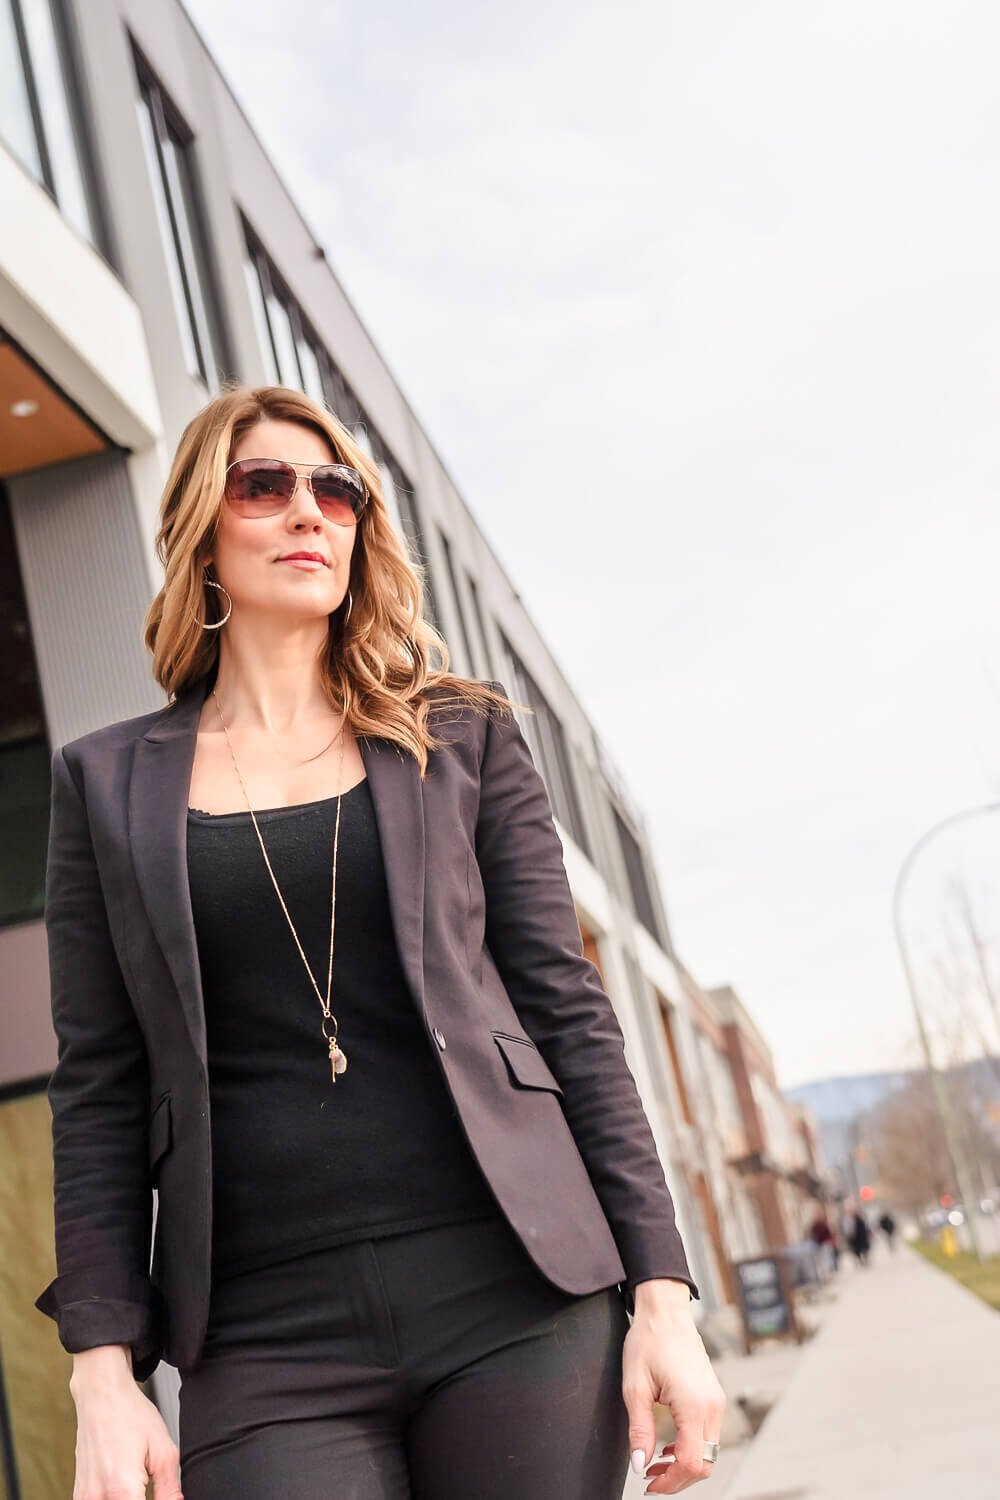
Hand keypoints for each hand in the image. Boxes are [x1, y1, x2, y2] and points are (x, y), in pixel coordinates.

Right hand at [69, 1347, 182, 1499]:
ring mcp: (84, 1497)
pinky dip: (113, 1499)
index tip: (163, 1496)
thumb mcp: (163, 1450)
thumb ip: (170, 1489)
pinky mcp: (78, 1494)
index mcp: (122, 1489)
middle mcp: (98, 1497)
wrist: (101, 1395)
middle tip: (150, 1485)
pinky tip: (124, 1489)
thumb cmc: (130, 1415)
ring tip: (139, 1487)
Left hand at [622, 1279, 725, 1493]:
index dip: (670, 1482)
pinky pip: (708, 1436)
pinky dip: (690, 1449)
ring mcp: (716, 1402)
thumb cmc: (648, 1342)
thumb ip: (639, 1430)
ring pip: (708, 1453)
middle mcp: (712, 1406)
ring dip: (684, 1465)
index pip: (690, 1462)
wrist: (666, 1312)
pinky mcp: (713, 1398)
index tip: (647, 1484)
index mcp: (694, 1405)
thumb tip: (638, 1465)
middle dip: (678, 1479)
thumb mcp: (635, 1387)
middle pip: (704, 1464)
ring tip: (654, 1465)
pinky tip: (668, 1447)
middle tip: (649, 1479)